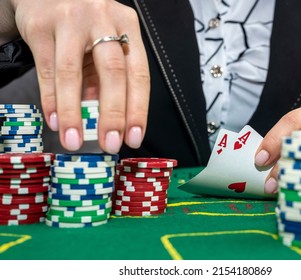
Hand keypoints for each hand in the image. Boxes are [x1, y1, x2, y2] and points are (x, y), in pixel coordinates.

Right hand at [11, 0, 149, 152]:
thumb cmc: (84, 25)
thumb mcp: (104, 44)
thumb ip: (107, 78)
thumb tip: (106, 119)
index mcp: (127, 26)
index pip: (139, 73)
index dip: (138, 109)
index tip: (134, 138)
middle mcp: (103, 20)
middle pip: (113, 72)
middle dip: (113, 114)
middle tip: (110, 145)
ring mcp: (71, 20)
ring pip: (73, 73)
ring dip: (74, 114)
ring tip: (74, 141)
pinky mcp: (41, 26)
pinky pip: (47, 70)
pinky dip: (52, 100)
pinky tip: (56, 121)